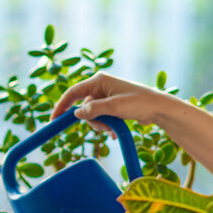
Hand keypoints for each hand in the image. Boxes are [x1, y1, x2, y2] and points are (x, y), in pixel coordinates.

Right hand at [52, 72, 169, 134]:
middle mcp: (100, 86)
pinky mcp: (112, 105)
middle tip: (105, 128)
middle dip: (92, 120)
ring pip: (92, 115)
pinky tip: (115, 131)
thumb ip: (93, 110)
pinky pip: (101, 117)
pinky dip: (106, 125)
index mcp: (99, 81)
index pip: (73, 92)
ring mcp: (106, 96)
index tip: (53, 120)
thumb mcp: (114, 107)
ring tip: (114, 128)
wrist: (159, 108)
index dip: (61, 106)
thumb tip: (76, 114)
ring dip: (101, 125)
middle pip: (83, 107)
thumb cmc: (139, 103)